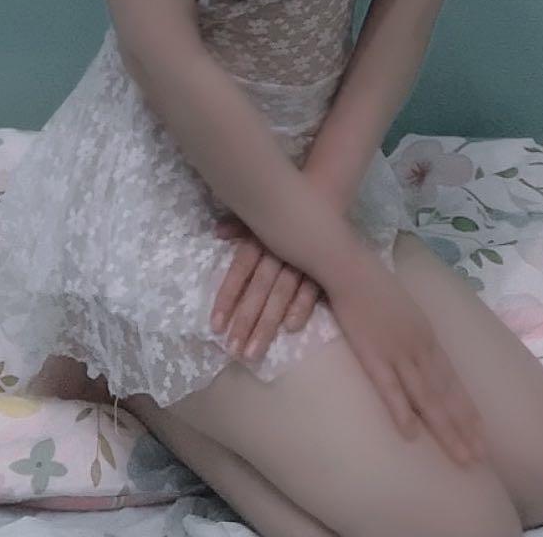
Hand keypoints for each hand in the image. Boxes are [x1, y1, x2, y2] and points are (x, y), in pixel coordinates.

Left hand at [209, 213, 322, 360]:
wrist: (327, 190)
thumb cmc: (288, 207)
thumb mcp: (262, 213)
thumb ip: (240, 226)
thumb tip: (217, 232)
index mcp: (259, 240)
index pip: (239, 271)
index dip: (227, 297)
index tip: (215, 326)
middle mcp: (277, 252)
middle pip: (258, 289)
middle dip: (245, 321)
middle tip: (233, 351)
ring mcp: (300, 260)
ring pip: (280, 295)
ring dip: (267, 324)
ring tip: (254, 352)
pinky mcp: (321, 267)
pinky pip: (311, 289)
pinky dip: (301, 307)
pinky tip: (291, 327)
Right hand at [325, 247, 486, 468]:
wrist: (352, 268)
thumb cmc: (376, 286)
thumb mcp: (408, 310)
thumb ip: (417, 335)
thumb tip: (425, 354)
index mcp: (428, 337)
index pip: (453, 380)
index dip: (467, 408)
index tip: (481, 434)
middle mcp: (420, 347)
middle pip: (445, 394)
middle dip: (463, 427)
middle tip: (480, 457)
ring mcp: (397, 351)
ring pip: (427, 397)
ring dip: (445, 428)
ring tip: (461, 456)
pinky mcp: (372, 353)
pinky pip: (388, 388)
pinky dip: (400, 411)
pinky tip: (410, 434)